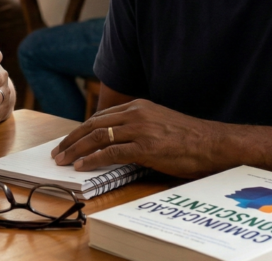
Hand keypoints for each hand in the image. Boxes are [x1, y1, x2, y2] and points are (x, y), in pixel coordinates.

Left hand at [50, 99, 221, 176]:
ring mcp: (140, 129)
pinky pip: (111, 152)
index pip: (101, 117)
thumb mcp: (159, 123)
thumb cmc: (189, 138)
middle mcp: (136, 114)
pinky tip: (82, 166)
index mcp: (139, 106)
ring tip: (63, 160)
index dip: (81, 130)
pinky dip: (93, 159)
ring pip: (98, 137)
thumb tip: (117, 142)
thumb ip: (138, 127)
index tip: (69, 140)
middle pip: (93, 125)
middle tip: (58, 151)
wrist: (213, 143)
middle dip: (72, 139)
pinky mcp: (145, 147)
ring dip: (76, 149)